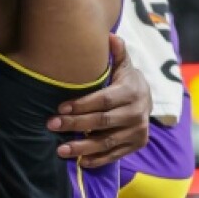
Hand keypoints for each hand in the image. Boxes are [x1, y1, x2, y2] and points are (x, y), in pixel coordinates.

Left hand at [48, 34, 150, 166]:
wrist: (147, 98)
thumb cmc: (124, 80)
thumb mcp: (122, 65)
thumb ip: (117, 53)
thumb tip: (110, 36)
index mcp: (132, 92)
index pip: (104, 100)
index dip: (81, 105)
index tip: (59, 107)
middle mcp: (137, 113)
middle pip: (102, 121)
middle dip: (75, 124)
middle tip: (50, 125)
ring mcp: (138, 131)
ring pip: (107, 141)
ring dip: (82, 147)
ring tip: (59, 150)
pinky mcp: (137, 144)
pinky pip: (115, 154)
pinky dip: (98, 159)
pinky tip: (80, 161)